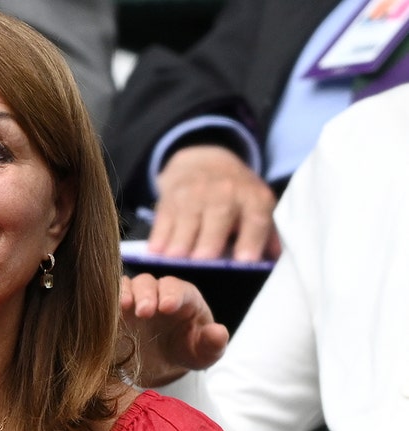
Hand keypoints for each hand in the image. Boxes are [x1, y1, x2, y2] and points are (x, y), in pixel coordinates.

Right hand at [120, 274, 228, 387]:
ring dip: (125, 294)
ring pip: (128, 285)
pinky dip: (108, 300)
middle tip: (144, 312)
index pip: (179, 289)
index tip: (168, 307)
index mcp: (185, 298)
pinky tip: (109, 313)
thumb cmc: (187, 351)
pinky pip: (110, 296)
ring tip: (124, 308)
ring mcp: (136, 297)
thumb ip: (213, 343)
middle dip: (147, 295)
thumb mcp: (204, 353)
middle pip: (150, 283)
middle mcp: (158, 292)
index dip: (173, 295)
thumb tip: (219, 333)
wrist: (163, 361)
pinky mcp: (118, 307)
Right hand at [148, 145, 280, 261]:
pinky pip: (164, 218)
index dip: (251, 239)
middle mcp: (226, 191)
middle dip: (209, 238)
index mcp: (254, 198)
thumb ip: (268, 235)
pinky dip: (159, 235)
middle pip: (218, 215)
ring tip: (175, 258)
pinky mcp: (170, 196)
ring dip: (180, 239)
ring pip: (187, 217)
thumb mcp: (258, 206)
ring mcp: (194, 192)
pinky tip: (156, 251)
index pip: (255, 219)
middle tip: (203, 260)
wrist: (204, 162)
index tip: (245, 260)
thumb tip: (277, 264)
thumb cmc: (235, 196)